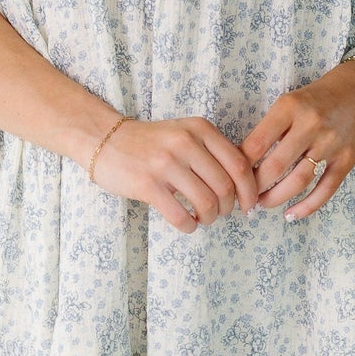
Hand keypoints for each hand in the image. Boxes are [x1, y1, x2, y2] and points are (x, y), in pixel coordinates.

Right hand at [91, 115, 259, 231]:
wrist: (105, 140)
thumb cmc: (151, 143)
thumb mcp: (185, 134)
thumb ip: (213, 151)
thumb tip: (246, 183)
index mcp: (200, 129)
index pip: (239, 165)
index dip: (249, 191)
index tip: (248, 205)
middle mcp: (185, 143)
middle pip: (225, 187)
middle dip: (228, 208)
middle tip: (220, 212)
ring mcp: (165, 164)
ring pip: (206, 203)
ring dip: (210, 218)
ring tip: (202, 217)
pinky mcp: (147, 185)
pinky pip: (180, 216)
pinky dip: (189, 226)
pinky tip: (186, 223)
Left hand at [240, 61, 354, 219]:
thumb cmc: (314, 101)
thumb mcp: (287, 103)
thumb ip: (268, 129)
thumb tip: (241, 164)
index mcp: (289, 108)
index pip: (257, 144)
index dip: (240, 167)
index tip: (231, 179)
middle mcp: (311, 125)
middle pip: (275, 166)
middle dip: (255, 187)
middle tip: (244, 197)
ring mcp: (331, 143)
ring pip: (299, 181)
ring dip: (276, 198)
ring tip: (262, 204)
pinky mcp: (347, 160)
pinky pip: (325, 189)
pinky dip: (307, 207)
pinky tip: (291, 215)